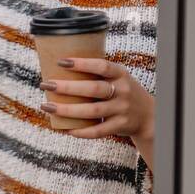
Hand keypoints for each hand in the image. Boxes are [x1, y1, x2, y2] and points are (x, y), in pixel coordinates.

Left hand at [40, 57, 154, 141]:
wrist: (148, 115)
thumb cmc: (123, 92)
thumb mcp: (117, 79)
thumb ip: (97, 75)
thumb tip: (60, 69)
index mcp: (121, 74)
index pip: (102, 66)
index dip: (82, 64)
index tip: (61, 62)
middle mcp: (123, 91)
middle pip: (94, 89)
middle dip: (68, 87)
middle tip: (46, 84)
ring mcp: (122, 109)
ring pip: (93, 111)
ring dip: (68, 110)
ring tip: (47, 107)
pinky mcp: (120, 125)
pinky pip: (98, 130)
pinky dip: (82, 131)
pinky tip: (66, 129)